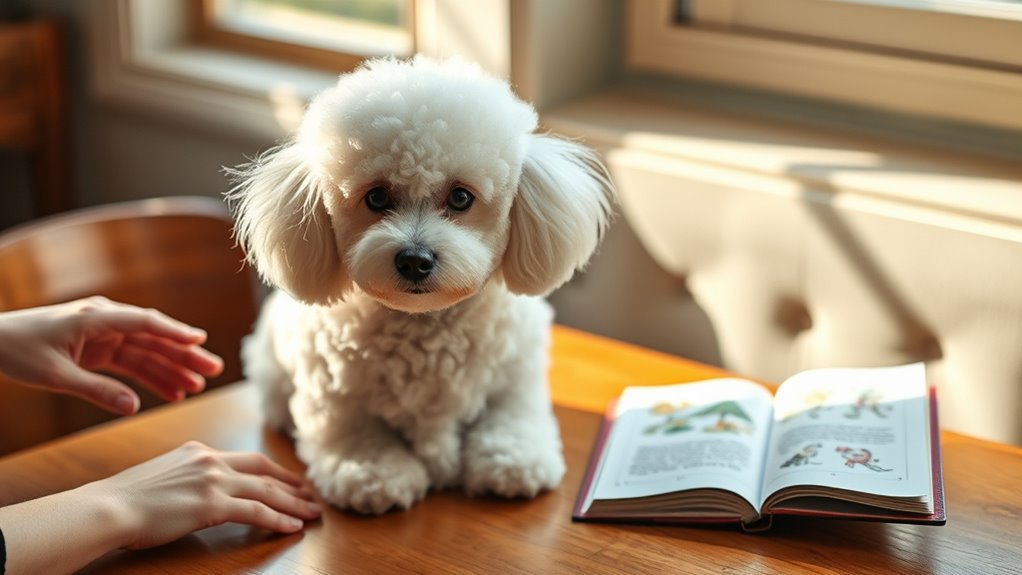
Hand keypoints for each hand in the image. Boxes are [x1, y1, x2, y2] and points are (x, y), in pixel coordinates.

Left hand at [0, 296, 223, 413]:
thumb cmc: (17, 351)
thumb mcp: (56, 376)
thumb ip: (97, 391)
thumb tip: (133, 407)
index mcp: (96, 318)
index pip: (144, 323)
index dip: (174, 332)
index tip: (201, 341)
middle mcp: (105, 322)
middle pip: (154, 338)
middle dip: (184, 354)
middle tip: (214, 369)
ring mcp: (103, 336)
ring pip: (147, 352)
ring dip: (172, 368)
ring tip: (198, 386)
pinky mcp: (98, 350)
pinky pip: (132, 363)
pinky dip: (150, 377)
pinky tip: (171, 392)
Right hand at [93, 441, 321, 549]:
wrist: (108, 507)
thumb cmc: (125, 500)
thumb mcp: (161, 477)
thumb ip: (187, 478)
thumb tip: (197, 492)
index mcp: (198, 452)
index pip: (247, 458)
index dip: (273, 470)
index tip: (290, 480)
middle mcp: (210, 461)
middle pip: (264, 470)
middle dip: (291, 484)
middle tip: (311, 495)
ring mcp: (213, 480)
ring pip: (266, 491)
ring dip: (294, 503)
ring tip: (313, 513)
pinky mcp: (212, 504)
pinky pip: (256, 511)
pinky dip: (278, 519)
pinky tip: (292, 526)